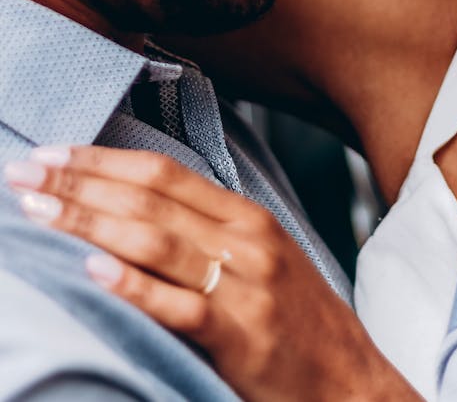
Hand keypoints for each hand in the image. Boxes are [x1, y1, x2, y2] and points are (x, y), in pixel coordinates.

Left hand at [5, 148, 418, 401]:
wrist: (351, 382)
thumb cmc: (298, 321)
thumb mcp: (260, 258)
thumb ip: (206, 229)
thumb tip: (134, 204)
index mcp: (246, 215)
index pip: (161, 172)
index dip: (101, 158)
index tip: (50, 151)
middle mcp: (247, 239)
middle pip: (150, 197)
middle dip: (80, 181)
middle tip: (24, 170)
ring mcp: (246, 286)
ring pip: (156, 241)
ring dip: (89, 220)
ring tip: (38, 210)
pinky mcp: (242, 336)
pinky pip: (181, 306)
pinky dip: (135, 286)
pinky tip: (93, 271)